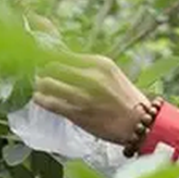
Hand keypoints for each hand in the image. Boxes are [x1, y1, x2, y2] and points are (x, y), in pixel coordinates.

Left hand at [33, 53, 149, 144]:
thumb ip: (89, 68)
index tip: (43, 59)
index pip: (63, 53)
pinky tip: (39, 98)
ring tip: (40, 87)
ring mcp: (82, 95)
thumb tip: (65, 63)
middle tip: (41, 75)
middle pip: (52, 65)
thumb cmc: (126, 100)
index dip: (50, 56)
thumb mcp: (111, 75)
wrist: (140, 124)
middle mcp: (90, 76)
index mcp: (99, 63)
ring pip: (47, 82)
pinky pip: (49, 102)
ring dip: (40, 84)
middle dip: (44, 70)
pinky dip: (41, 99)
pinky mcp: (77, 113)